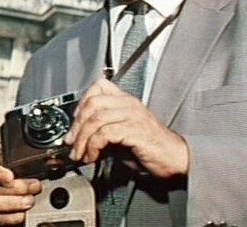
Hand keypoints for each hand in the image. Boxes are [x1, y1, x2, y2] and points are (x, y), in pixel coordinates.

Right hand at [0, 152, 41, 224]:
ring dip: (14, 203)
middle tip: (33, 187)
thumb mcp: (22, 158)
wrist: (20, 182)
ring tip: (30, 200)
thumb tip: (51, 160)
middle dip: (16, 188)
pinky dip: (13, 217)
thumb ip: (31, 158)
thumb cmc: (18, 168)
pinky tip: (24, 212)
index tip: (10, 177)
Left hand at [64, 78, 188, 178]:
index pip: (98, 87)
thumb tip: (80, 138)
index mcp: (126, 100)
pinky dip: (93, 146)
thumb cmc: (152, 148)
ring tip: (80, 154)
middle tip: (71, 143)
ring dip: (82, 140)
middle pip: (92, 103)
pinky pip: (105, 133)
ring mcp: (132, 115)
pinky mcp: (134, 130)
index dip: (81, 103)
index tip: (75, 123)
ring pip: (95, 119)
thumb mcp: (122, 136)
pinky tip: (93, 156)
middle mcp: (129, 104)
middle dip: (76, 125)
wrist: (175, 158)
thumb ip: (103, 131)